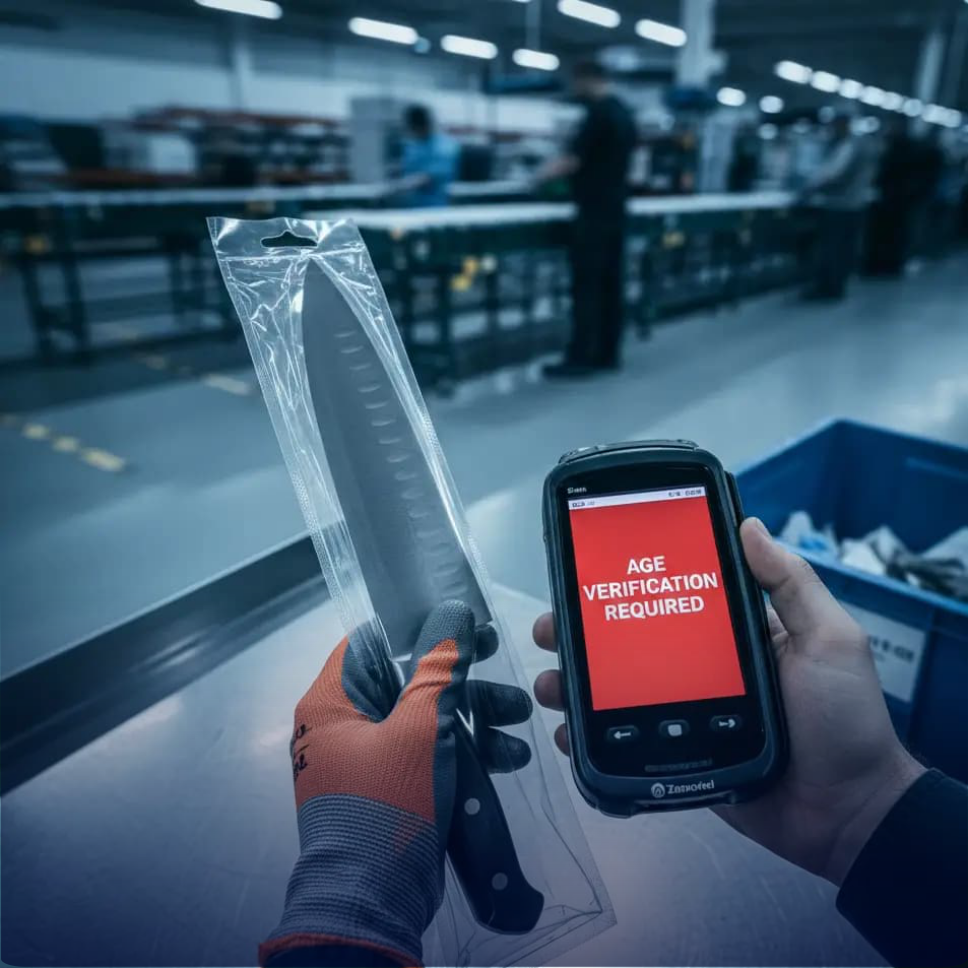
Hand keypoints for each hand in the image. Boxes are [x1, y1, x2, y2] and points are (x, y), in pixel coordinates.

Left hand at [261, 601, 530, 967]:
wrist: (374, 902)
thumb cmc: (389, 800)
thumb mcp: (421, 728)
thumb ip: (439, 667)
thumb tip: (453, 610)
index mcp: (332, 702)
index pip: (370, 640)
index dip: (418, 625)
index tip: (462, 621)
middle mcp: (343, 726)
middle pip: (405, 679)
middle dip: (461, 678)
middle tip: (500, 660)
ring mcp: (367, 760)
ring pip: (424, 718)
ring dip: (474, 716)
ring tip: (520, 718)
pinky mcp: (392, 789)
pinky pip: (427, 755)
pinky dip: (463, 753)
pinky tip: (509, 758)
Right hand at [532, 518, 924, 886]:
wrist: (847, 813)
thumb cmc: (842, 718)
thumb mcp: (828, 639)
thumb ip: (791, 585)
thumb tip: (750, 525)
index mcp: (731, 635)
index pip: (671, 599)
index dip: (629, 584)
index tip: (590, 570)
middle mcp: (699, 668)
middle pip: (628, 643)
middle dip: (583, 633)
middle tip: (553, 628)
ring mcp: (683, 713)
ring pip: (615, 691)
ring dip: (575, 682)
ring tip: (552, 683)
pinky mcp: (674, 755)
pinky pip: (622, 742)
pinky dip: (588, 737)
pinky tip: (566, 731)